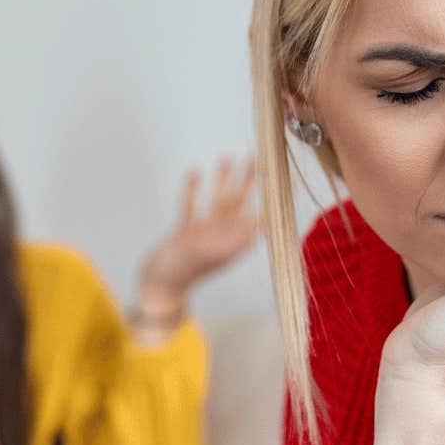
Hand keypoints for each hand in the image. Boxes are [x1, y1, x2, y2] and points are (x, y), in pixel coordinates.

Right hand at [137, 157, 261, 314]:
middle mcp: (223, 237)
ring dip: (223, 180)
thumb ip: (236, 237)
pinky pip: (192, 206)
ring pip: (218, 202)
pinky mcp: (185, 233)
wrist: (157, 287)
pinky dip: (193, 189)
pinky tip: (196, 171)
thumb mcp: (212, 253)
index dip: (274, 198)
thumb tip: (263, 220)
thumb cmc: (182, 273)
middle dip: (249, 180)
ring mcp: (204, 234)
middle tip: (260, 157)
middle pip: (241, 203)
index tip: (287, 177)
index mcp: (235, 243)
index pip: (261, 215)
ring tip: (228, 156)